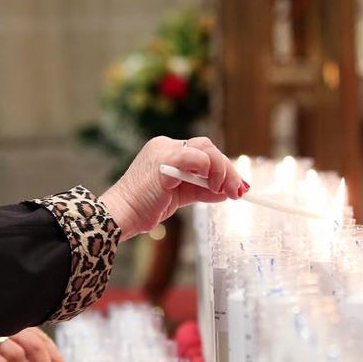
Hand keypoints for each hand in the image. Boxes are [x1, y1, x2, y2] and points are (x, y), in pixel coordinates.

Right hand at [99, 135, 244, 239]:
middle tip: (240, 191)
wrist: (123, 215)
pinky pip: (196, 158)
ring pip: (206, 149)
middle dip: (228, 170)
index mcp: (167, 151)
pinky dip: (210, 170)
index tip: (238, 187)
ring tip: (226, 190)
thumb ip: (202, 191)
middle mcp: (166, 146)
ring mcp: (165, 150)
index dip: (224, 168)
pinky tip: (213, 188)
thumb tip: (226, 193)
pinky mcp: (165, 161)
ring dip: (222, 170)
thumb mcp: (180, 196)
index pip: (203, 152)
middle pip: (208, 147)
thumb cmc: (145, 207)